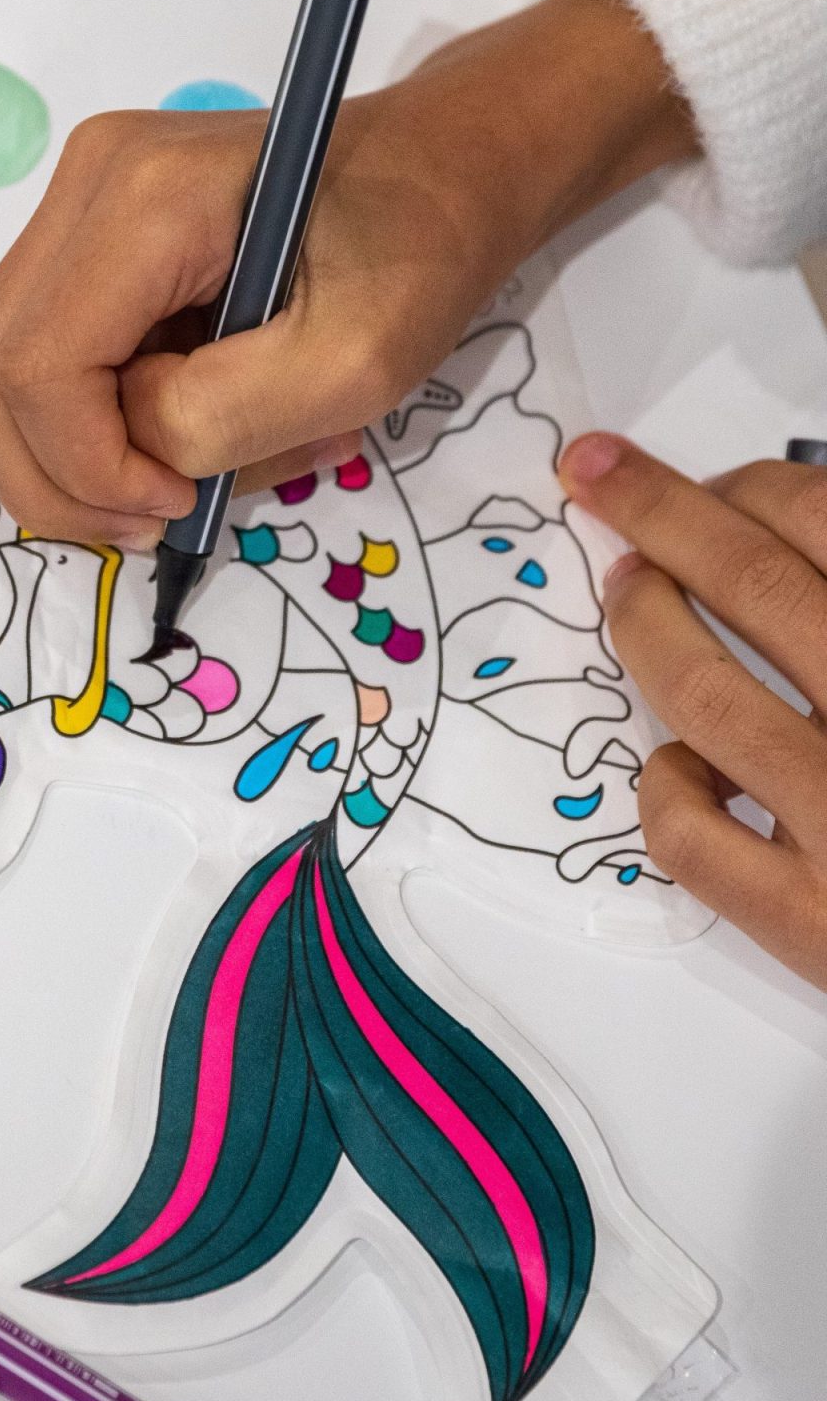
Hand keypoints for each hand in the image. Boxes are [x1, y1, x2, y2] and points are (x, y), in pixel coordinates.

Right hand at [0, 0, 697, 546]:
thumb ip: (221, 416)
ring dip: (64, 456)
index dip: (86, 468)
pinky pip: (34, 351)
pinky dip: (82, 421)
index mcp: (144, 198)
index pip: (37, 368)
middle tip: (153, 519)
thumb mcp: (357, 361)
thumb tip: (132, 450)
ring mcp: (72, 200)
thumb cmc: (424, 253)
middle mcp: (82, 182)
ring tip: (168, 478)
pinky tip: (167, 426)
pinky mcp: (81, 229)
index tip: (179, 505)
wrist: (446, 163)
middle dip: (54, 478)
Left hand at [559, 433, 826, 986]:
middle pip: (757, 586)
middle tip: (596, 474)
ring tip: (628, 588)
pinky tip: (688, 765)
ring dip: (645, 621)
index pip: (826, 523)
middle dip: (661, 514)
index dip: (748, 488)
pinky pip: (691, 832)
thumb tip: (787, 524)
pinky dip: (667, 782)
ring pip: (702, 693)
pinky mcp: (813, 926)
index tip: (696, 477)